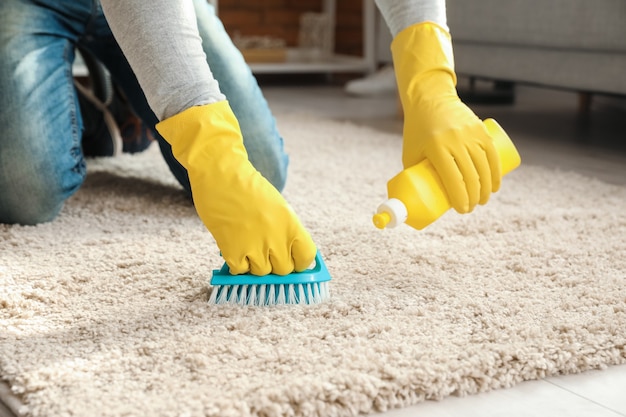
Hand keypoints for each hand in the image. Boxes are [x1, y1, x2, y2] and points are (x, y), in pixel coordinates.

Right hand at [156, 101, 315, 274]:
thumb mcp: (277, 206)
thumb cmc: (247, 188)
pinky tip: (234, 246)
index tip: (292, 261)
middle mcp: (277, 237)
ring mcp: (255, 246)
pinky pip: (240, 270)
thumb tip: (286, 255)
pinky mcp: (232, 250)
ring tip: (246, 245)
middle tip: (265, 253)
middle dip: (275, 264)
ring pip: (262, 272)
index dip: (299, 262)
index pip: (306, 257)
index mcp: (291, 223)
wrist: (221, 174)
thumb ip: (284, 230)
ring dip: (254, 264)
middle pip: (284, 269)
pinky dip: (237, 263)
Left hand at [392, 23, 501, 212]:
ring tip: (482, 201)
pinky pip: (492, 154)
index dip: (460, 199)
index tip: (462, 210)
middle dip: (474, 197)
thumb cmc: (417, 131)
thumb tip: (418, 199)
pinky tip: (496, 186)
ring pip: (484, 167)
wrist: (430, 99)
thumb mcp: (410, 152)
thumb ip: (414, 173)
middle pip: (470, 176)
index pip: (453, 179)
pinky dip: (496, 172)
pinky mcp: (480, 129)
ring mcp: (470, 134)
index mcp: (436, 148)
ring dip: (487, 189)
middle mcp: (455, 140)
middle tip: (471, 208)